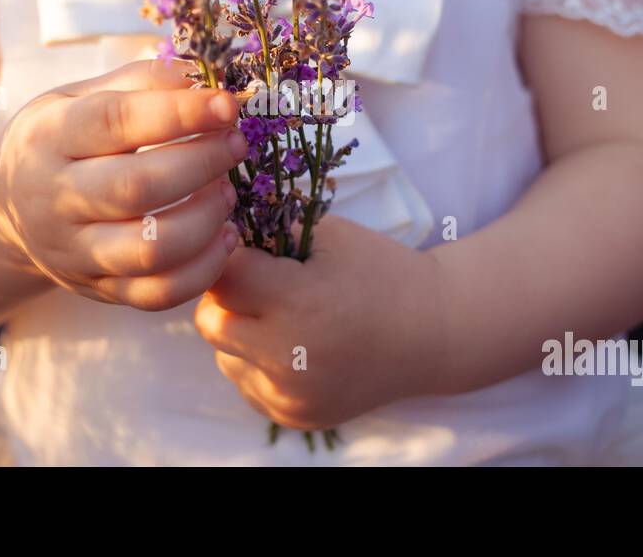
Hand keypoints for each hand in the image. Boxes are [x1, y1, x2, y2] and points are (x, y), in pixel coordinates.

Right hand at [0, 59, 247, 310]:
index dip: (178, 112)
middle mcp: (55, 197)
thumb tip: (205, 77)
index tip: (227, 105)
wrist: (7, 207)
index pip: (114, 121)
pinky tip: (223, 237)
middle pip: (135, 188)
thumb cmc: (63, 139)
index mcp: (49, 137)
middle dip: (201, 164)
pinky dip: (204, 270)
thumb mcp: (81, 96)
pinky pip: (158, 294)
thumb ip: (141, 83)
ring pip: (150, 250)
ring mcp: (73, 251)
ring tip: (227, 193)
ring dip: (206, 219)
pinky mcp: (96, 288)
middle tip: (236, 145)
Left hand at [194, 217, 446, 429]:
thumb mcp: (329, 235)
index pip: (223, 275)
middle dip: (226, 296)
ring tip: (284, 315)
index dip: (230, 255)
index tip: (248, 247)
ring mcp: (289, 395)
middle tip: (260, 281)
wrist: (432, 333)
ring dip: (239, 331)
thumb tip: (214, 227)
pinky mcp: (293, 416)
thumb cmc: (381, 272)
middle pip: (210, 320)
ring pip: (223, 354)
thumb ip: (269, 231)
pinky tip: (295, 344)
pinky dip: (257, 361)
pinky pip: (245, 382)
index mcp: (300, 304)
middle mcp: (289, 358)